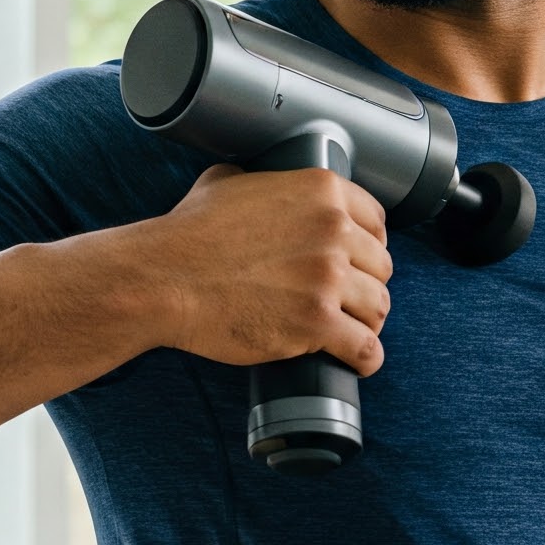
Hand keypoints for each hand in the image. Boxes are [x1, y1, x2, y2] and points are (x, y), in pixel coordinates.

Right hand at [150, 163, 394, 376]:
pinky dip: (365, 358)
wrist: (165, 278)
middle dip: (367, 284)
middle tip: (349, 300)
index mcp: (321, 192)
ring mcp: (328, 278)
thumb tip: (253, 184)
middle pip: (380, 266)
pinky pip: (364, 346)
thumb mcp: (225, 184)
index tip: (360, 261)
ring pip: (377, 306)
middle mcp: (333, 230)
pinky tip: (359, 362)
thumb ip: (257, 181)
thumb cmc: (188, 234)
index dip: (370, 245)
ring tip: (352, 330)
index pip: (376, 221)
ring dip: (367, 321)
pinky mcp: (316, 323)